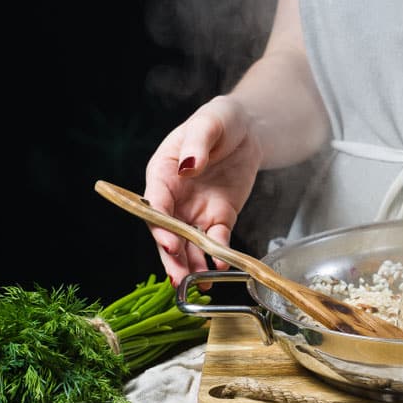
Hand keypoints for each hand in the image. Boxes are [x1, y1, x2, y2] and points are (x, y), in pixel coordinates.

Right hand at [143, 95, 262, 283]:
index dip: (160, 225)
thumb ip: (197, 145)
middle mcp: (174, 197)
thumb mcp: (209, 123)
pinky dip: (217, 254)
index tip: (169, 242)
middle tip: (180, 277)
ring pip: (189, 243)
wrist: (247, 130)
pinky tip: (220, 266)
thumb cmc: (219, 120)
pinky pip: (216, 240)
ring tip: (199, 283)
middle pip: (167, 231)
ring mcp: (196, 210)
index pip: (155, 203)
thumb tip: (188, 165)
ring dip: (192, 264)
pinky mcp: (219, 217)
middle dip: (172, 256)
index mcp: (162, 173)